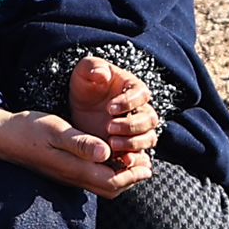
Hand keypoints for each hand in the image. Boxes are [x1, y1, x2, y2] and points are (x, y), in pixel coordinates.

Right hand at [0, 102, 149, 195]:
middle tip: (145, 163)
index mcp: (74, 169)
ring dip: (120, 176)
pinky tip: (110, 156)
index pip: (112, 182)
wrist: (2, 136)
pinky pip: (91, 178)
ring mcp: (67, 176)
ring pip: (101, 186)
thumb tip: (107, 153)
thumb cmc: (28, 130)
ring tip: (133, 160)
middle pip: (110, 189)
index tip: (146, 163)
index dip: (132, 176)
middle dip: (131, 179)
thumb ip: (81, 142)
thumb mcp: (56, 130)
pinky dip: (107, 171)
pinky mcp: (63, 171)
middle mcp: (72, 178)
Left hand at [68, 53, 158, 167]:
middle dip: (131, 125)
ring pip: (149, 138)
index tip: (109, 108)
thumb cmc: (86, 85)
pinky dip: (135, 158)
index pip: (141, 94)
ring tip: (112, 143)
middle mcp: (141, 110)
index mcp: (134, 89)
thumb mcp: (84, 72)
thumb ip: (92, 67)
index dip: (128, 102)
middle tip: (109, 127)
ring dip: (133, 142)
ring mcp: (137, 130)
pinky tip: (123, 161)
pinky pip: (141, 154)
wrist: (79, 108)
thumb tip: (102, 74)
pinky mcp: (130, 146)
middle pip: (149, 119)